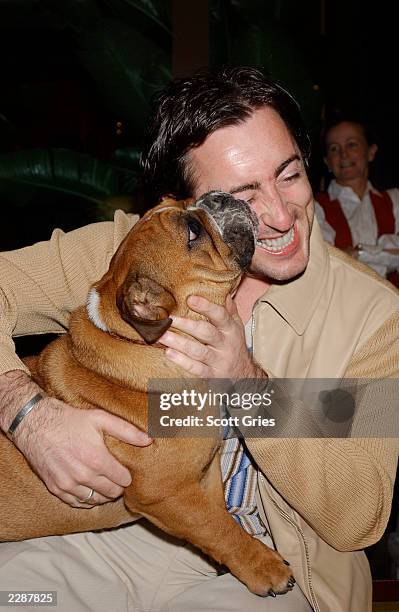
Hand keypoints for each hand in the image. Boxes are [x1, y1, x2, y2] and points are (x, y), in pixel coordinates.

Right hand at [0, 372, 152, 507]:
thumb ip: (127, 431)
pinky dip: (86, 499)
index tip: (127, 470)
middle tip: (118, 478)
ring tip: (105, 483)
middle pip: (111, 493)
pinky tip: (89, 489)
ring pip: (95, 501)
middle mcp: (83, 476)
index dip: (127, 475)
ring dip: (103, 494)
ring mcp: (68, 485)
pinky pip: (77, 503)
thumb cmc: (69, 419)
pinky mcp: (56, 488)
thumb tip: (148, 440)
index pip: (123, 480)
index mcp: (97, 459)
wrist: (35, 424)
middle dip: (118, 486)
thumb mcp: (100, 418)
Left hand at [160, 295, 266, 378]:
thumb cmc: (234, 346)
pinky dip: (182, 361)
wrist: (243, 375)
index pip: (220, 316)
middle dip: (186, 325)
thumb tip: (222, 290)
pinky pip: (196, 368)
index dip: (206, 307)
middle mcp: (225, 344)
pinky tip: (168, 353)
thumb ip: (228, 309)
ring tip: (161, 336)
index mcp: (230, 330)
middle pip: (206, 332)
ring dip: (178, 343)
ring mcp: (218, 361)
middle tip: (168, 318)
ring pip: (197, 351)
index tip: (190, 299)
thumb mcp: (236, 326)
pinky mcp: (211, 375)